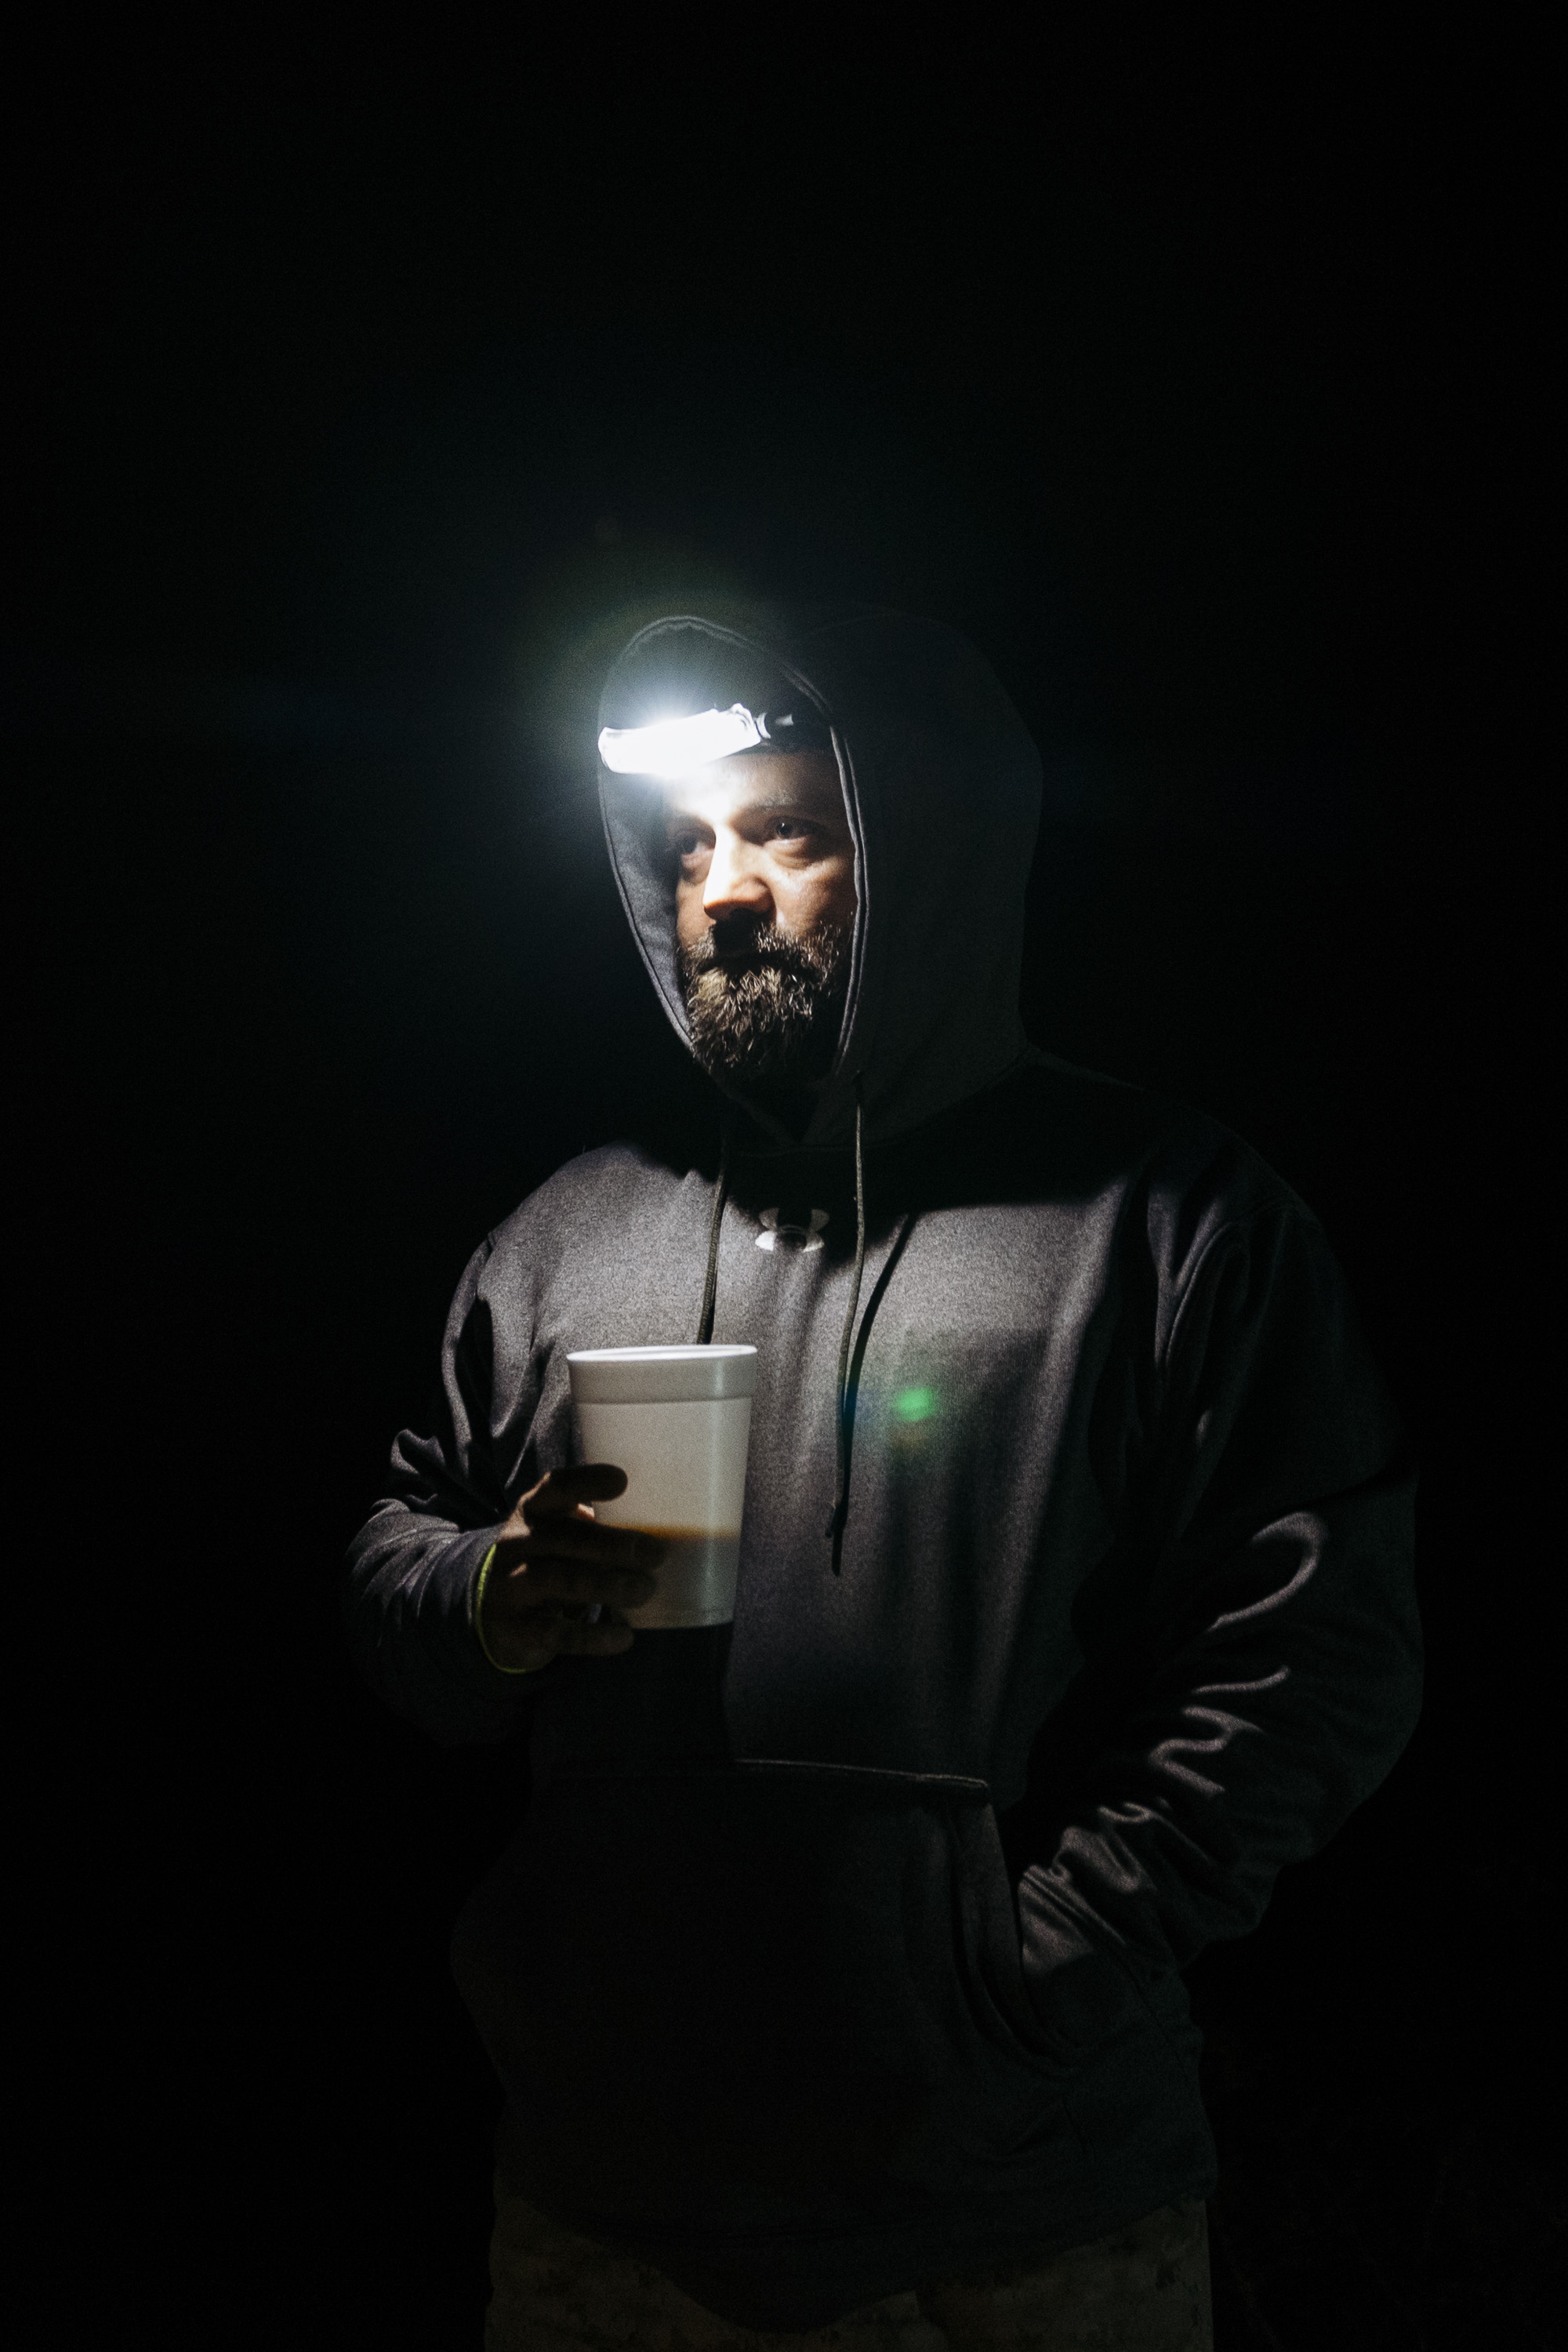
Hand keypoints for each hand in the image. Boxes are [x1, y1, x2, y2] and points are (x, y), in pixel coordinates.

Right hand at [478, 1464, 661, 1672]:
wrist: (490, 1609)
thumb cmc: (545, 1559)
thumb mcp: (557, 1533)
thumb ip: (594, 1526)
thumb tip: (662, 1526)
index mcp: (533, 1511)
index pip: (555, 1487)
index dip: (586, 1482)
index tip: (621, 1481)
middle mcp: (517, 1544)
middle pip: (563, 1538)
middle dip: (611, 1545)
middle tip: (656, 1553)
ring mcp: (511, 1585)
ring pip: (558, 1581)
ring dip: (606, 1586)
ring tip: (645, 1590)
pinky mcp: (516, 1627)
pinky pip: (556, 1632)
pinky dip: (593, 1637)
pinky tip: (624, 1637)